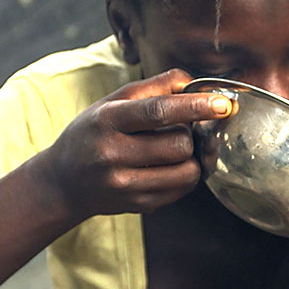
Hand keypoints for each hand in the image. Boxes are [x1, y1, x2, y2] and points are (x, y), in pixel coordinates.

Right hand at [34, 69, 232, 217]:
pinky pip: (181, 190)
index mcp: (108, 120)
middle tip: (181, 130)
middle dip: (190, 134)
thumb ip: (154, 87)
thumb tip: (193, 82)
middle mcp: (112, 154)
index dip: (195, 106)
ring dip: (192, 158)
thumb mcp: (113, 102)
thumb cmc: (95, 132)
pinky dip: (185, 176)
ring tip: (176, 150)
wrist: (64, 181)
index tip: (224, 103)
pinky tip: (169, 167)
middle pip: (179, 143)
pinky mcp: (136, 205)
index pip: (158, 111)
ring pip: (186, 171)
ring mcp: (124, 184)